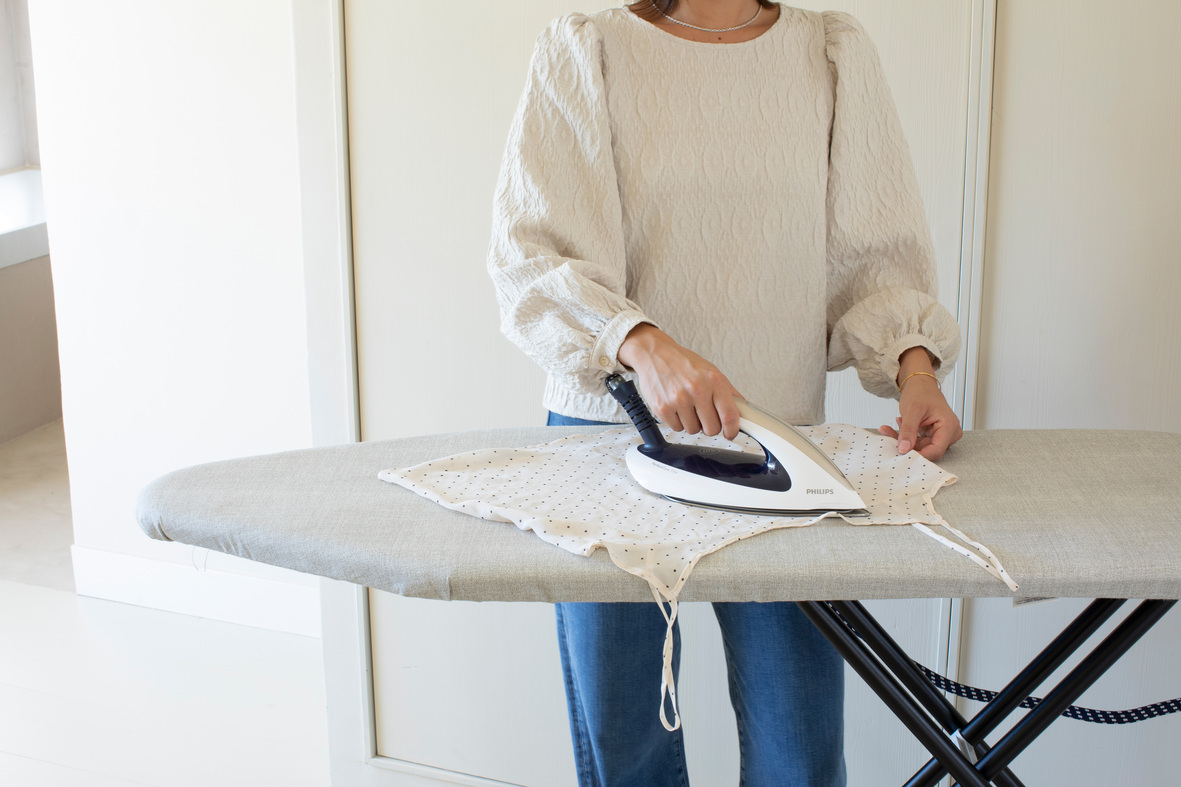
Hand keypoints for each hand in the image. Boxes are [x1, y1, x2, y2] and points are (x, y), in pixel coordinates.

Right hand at [617, 324, 742, 439]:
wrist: (654, 354)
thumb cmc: (682, 363)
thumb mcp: (710, 371)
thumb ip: (728, 392)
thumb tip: (743, 410)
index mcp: (713, 380)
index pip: (729, 415)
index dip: (732, 430)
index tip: (731, 433)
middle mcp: (697, 389)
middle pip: (712, 428)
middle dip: (709, 425)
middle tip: (703, 414)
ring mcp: (678, 400)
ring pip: (693, 430)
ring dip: (692, 423)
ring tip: (686, 406)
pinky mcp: (662, 408)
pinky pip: (677, 428)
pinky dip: (677, 422)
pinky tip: (675, 407)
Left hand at [879, 347, 961, 460]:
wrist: (920, 383)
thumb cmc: (920, 392)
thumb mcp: (912, 410)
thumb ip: (908, 430)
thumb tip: (903, 449)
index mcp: (949, 425)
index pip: (936, 450)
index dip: (919, 455)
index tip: (901, 453)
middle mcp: (949, 432)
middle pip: (927, 449)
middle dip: (907, 444)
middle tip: (888, 433)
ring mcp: (942, 434)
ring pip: (921, 447)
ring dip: (904, 439)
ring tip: (893, 425)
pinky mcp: (933, 435)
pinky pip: (918, 442)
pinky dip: (906, 436)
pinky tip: (900, 423)